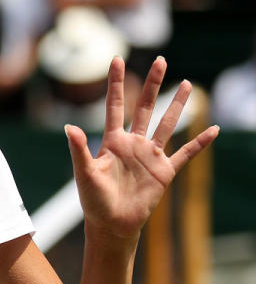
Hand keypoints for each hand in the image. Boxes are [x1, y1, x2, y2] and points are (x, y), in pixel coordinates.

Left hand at [64, 56, 218, 242]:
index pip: (115, 105)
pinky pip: (185, 154)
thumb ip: (78, 149)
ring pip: (167, 124)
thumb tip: (69, 127)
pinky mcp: (164, 171)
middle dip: (153, 84)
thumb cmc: (93, 200)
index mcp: (112, 140)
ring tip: (188, 84)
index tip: (117, 59)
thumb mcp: (84, 173)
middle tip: (161, 60)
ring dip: (177, 105)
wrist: (111, 224)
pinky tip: (213, 129)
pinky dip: (199, 143)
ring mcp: (150, 156)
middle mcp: (133, 143)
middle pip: (145, 107)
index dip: (116, 83)